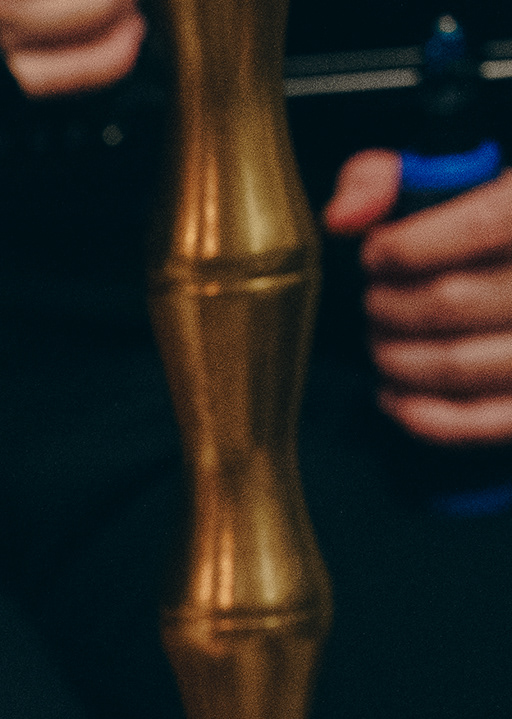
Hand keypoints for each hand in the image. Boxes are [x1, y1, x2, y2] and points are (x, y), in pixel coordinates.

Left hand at [327, 154, 511, 445]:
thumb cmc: (498, 228)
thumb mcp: (469, 176)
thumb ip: (396, 177)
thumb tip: (343, 215)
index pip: (479, 226)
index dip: (405, 245)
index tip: (376, 254)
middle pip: (453, 300)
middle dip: (390, 304)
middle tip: (375, 300)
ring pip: (458, 364)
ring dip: (396, 358)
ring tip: (381, 340)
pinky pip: (479, 421)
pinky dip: (421, 415)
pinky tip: (392, 394)